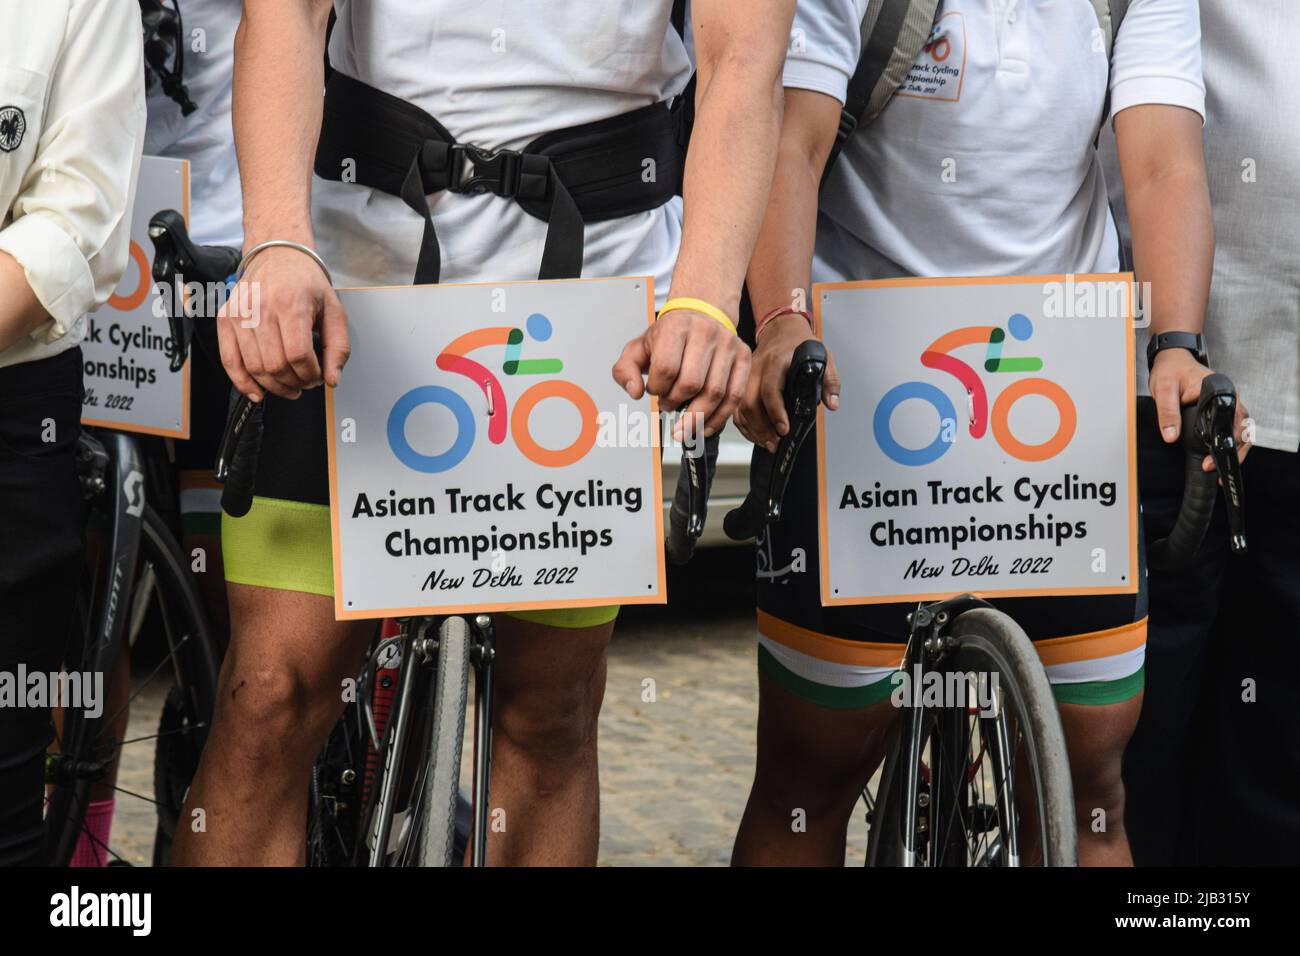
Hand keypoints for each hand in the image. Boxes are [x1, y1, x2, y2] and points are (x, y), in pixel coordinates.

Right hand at [217, 245, 348, 401]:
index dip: (311, 375)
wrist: (277, 255)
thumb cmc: (306, 282)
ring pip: (255, 367)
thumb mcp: (334, 310)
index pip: (298, 355)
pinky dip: (242, 382)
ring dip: (275, 386)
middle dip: (295, 383)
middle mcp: (261, 308)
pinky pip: (229, 360)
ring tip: (289, 385)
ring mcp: (239, 314)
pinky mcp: (226, 319)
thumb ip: (338, 347)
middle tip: (305, 382)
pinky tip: (257, 392)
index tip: (318, 377)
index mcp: (290, 303)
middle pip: (276, 365)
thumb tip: (332, 379)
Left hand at [612, 308, 749, 439]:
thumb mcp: (639, 346)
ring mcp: (728, 345)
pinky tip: (704, 427)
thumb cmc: (671, 334)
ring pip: (715, 393)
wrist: (702, 312)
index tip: (655, 391)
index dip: (658, 388)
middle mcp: (705, 333)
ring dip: (696, 416)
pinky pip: (734, 396)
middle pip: (691, 383)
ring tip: (684, 423)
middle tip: (669, 405)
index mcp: (676, 327)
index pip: (666, 368)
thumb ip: (625, 370)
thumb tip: (635, 392)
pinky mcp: (743, 358)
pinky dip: (719, 418)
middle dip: (676, 403)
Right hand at [733, 312, 839, 451]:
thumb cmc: (800, 343)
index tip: (784, 429)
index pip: (771, 389)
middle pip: (750, 402)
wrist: (781, 328)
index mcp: (777, 361)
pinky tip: (757, 434)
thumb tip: (832, 404)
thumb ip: (830, 380)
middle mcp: (758, 368)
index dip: (775, 412)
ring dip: (752, 429)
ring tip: (767, 443)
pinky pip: (737, 407)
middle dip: (761, 427)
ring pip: (741, 407)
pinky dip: (744, 424)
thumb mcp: (822, 356)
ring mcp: (746, 375)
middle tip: (775, 443)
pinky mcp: (741, 382)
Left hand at [1149, 347, 1250, 470]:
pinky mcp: (1222, 409)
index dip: (1228, 439)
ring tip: (1218, 468)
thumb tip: (1170, 436)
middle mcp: (1229, 396)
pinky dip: (1229, 442)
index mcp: (1220, 390)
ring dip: (1234, 449)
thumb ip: (1167, 413)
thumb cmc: (1170, 371)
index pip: (1233, 419)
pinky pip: (1232, 428)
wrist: (1172, 359)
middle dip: (1233, 450)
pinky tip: (1219, 455)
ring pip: (1241, 430)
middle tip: (1214, 467)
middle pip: (1242, 427)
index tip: (1216, 455)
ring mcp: (1228, 403)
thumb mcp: (1164, 391)